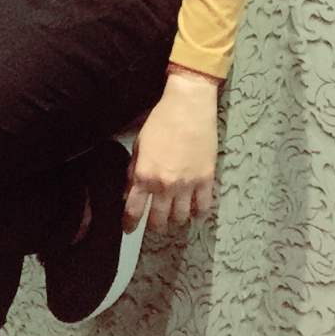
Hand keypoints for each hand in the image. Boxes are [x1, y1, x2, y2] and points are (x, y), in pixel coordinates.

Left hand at [123, 72, 217, 232]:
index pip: (134, 210)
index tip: (128, 229)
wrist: (189, 106)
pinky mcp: (206, 180)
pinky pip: (203, 207)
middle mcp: (165, 185)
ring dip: (175, 217)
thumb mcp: (139, 144)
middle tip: (154, 222)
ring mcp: (187, 185)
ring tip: (174, 211)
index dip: (130, 223)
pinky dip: (197, 210)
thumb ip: (133, 171)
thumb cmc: (160, 120)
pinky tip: (194, 206)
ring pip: (181, 217)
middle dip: (154, 225)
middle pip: (158, 220)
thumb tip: (128, 192)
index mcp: (145, 175)